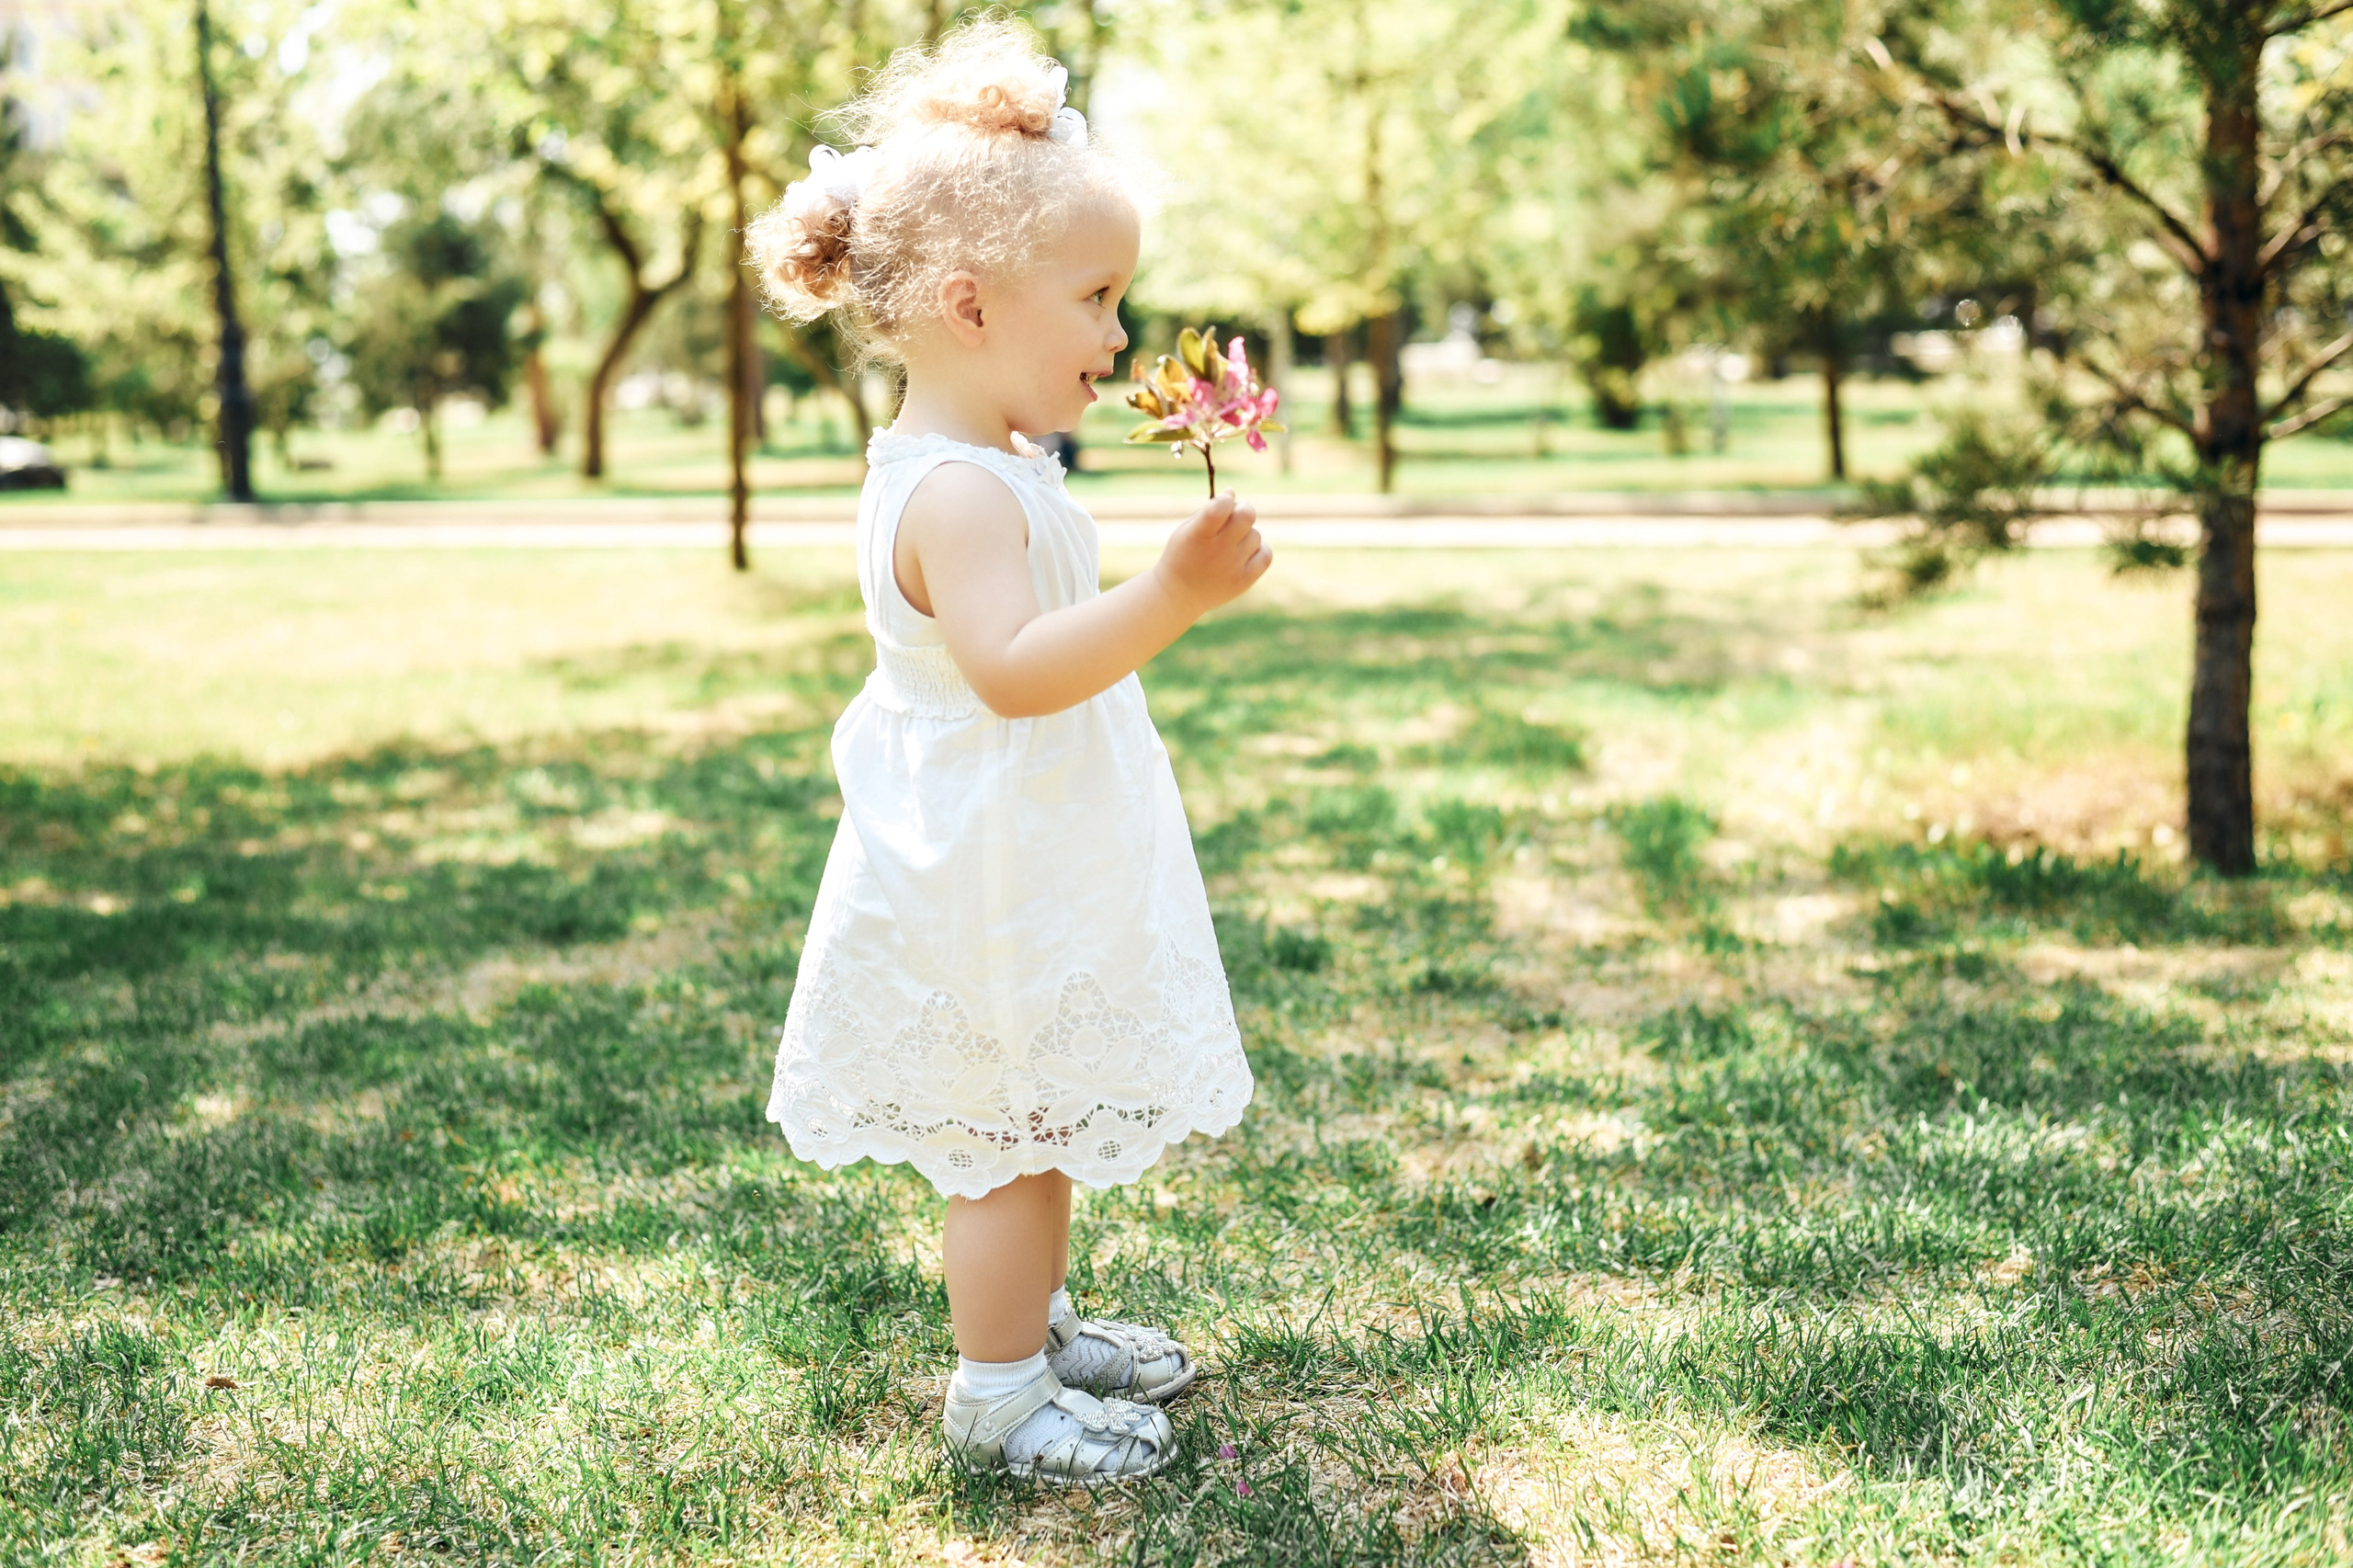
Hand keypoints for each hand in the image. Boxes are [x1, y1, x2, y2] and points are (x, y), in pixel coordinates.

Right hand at [1152, 491, 1271, 617]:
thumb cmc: (1183, 555)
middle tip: (1234, 518)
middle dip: (1242, 510)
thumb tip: (1232, 492)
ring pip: (1256, 535)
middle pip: (1246, 515)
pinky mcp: (1244, 581)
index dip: (1226, 499)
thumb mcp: (1188, 530)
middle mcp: (1216, 550)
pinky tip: (1244, 554)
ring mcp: (1232, 567)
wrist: (1178, 595)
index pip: (1221, 506)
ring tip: (1230, 546)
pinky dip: (1258, 550)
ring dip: (1246, 535)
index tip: (1223, 503)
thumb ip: (1209, 510)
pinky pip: (1265, 554)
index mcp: (1198, 534)